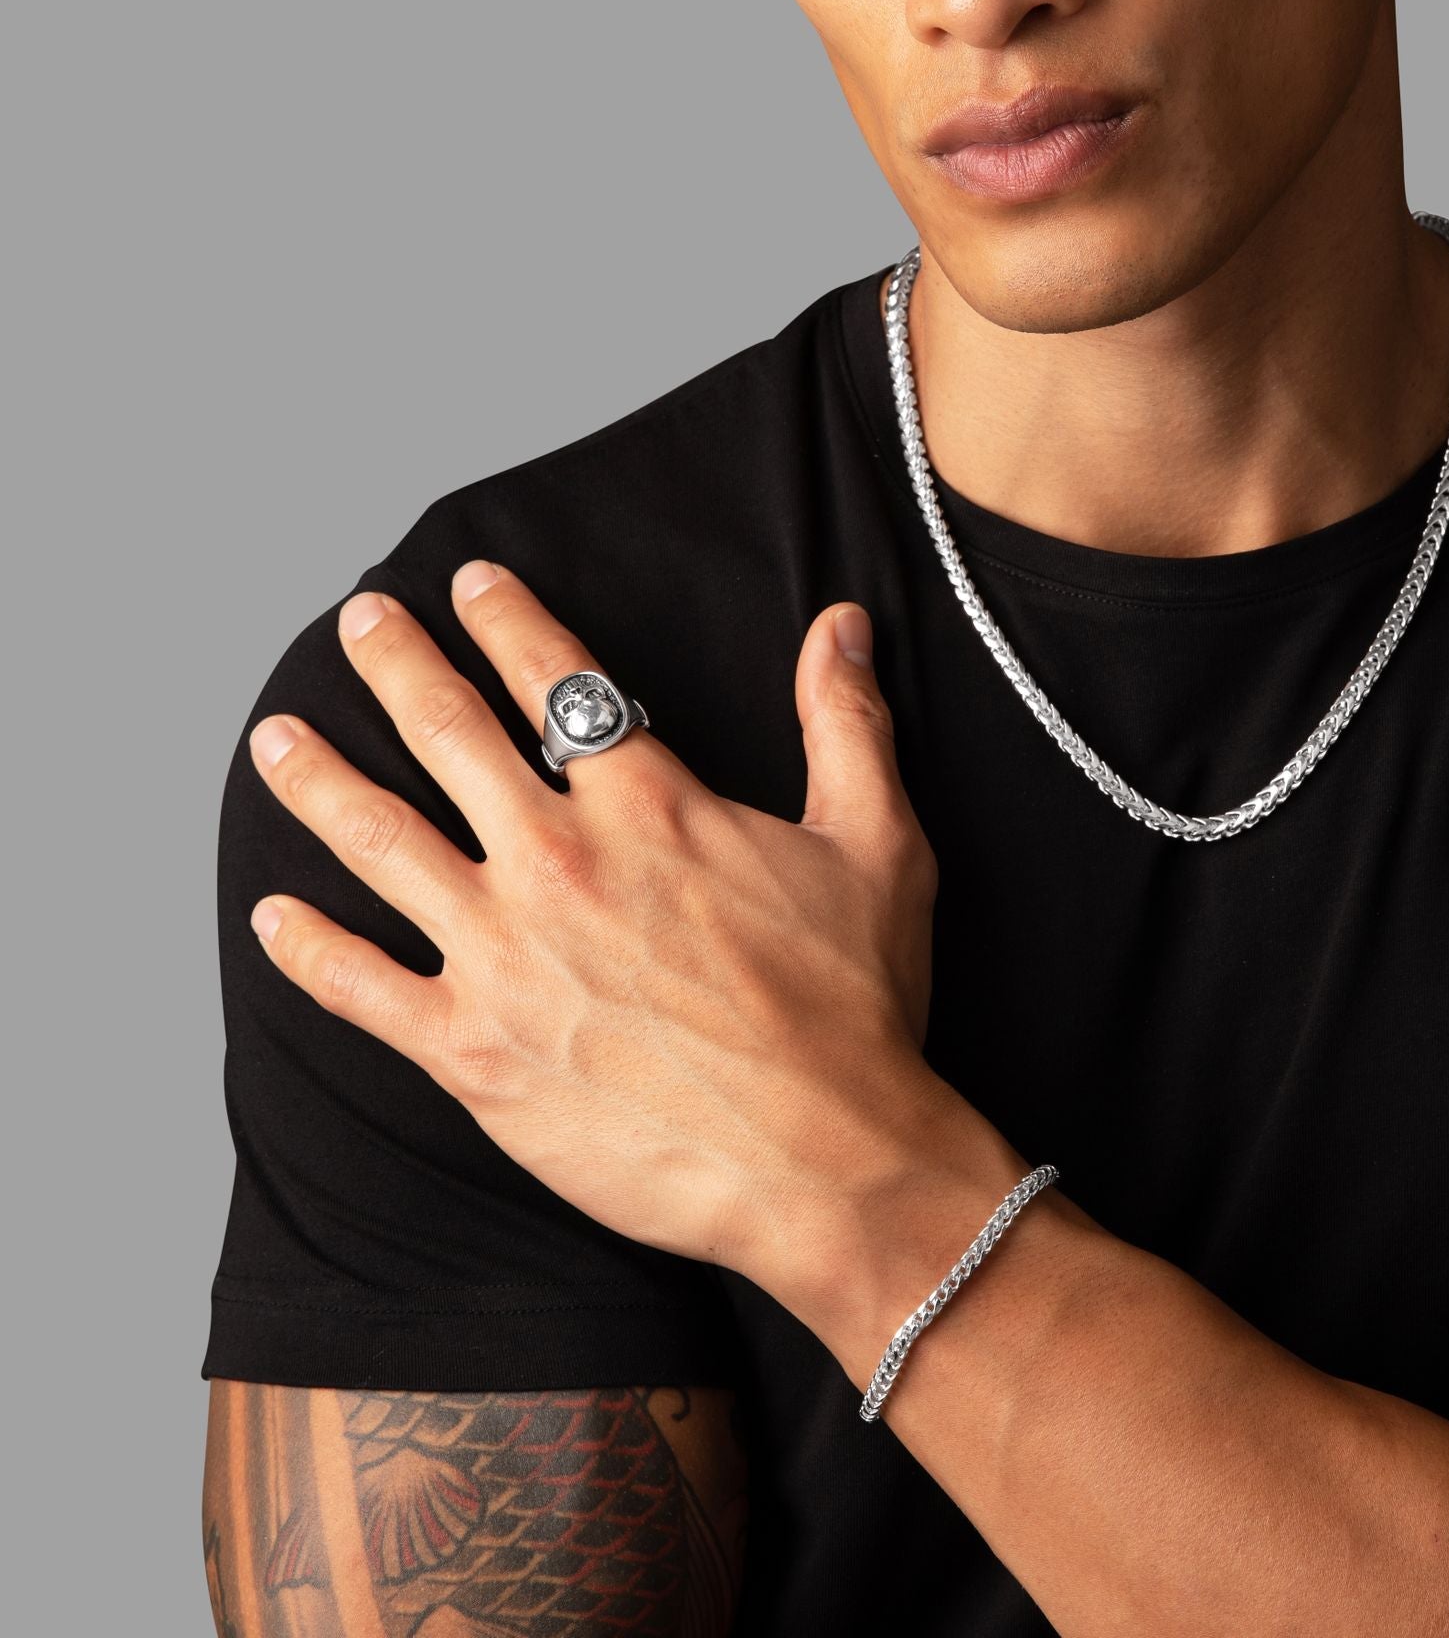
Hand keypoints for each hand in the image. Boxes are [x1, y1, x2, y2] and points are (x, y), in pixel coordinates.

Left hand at [243, 558, 942, 1294]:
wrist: (826, 1159)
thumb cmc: (855, 1005)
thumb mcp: (879, 843)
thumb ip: (848, 722)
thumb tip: (842, 623)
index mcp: (649, 807)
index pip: (558, 680)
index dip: (507, 621)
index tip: (468, 584)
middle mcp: (559, 862)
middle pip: (449, 734)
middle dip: (395, 663)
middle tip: (360, 620)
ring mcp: (503, 957)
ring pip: (380, 842)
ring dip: (319, 780)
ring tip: (276, 738)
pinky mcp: (472, 1053)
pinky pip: (362, 987)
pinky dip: (308, 948)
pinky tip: (273, 914)